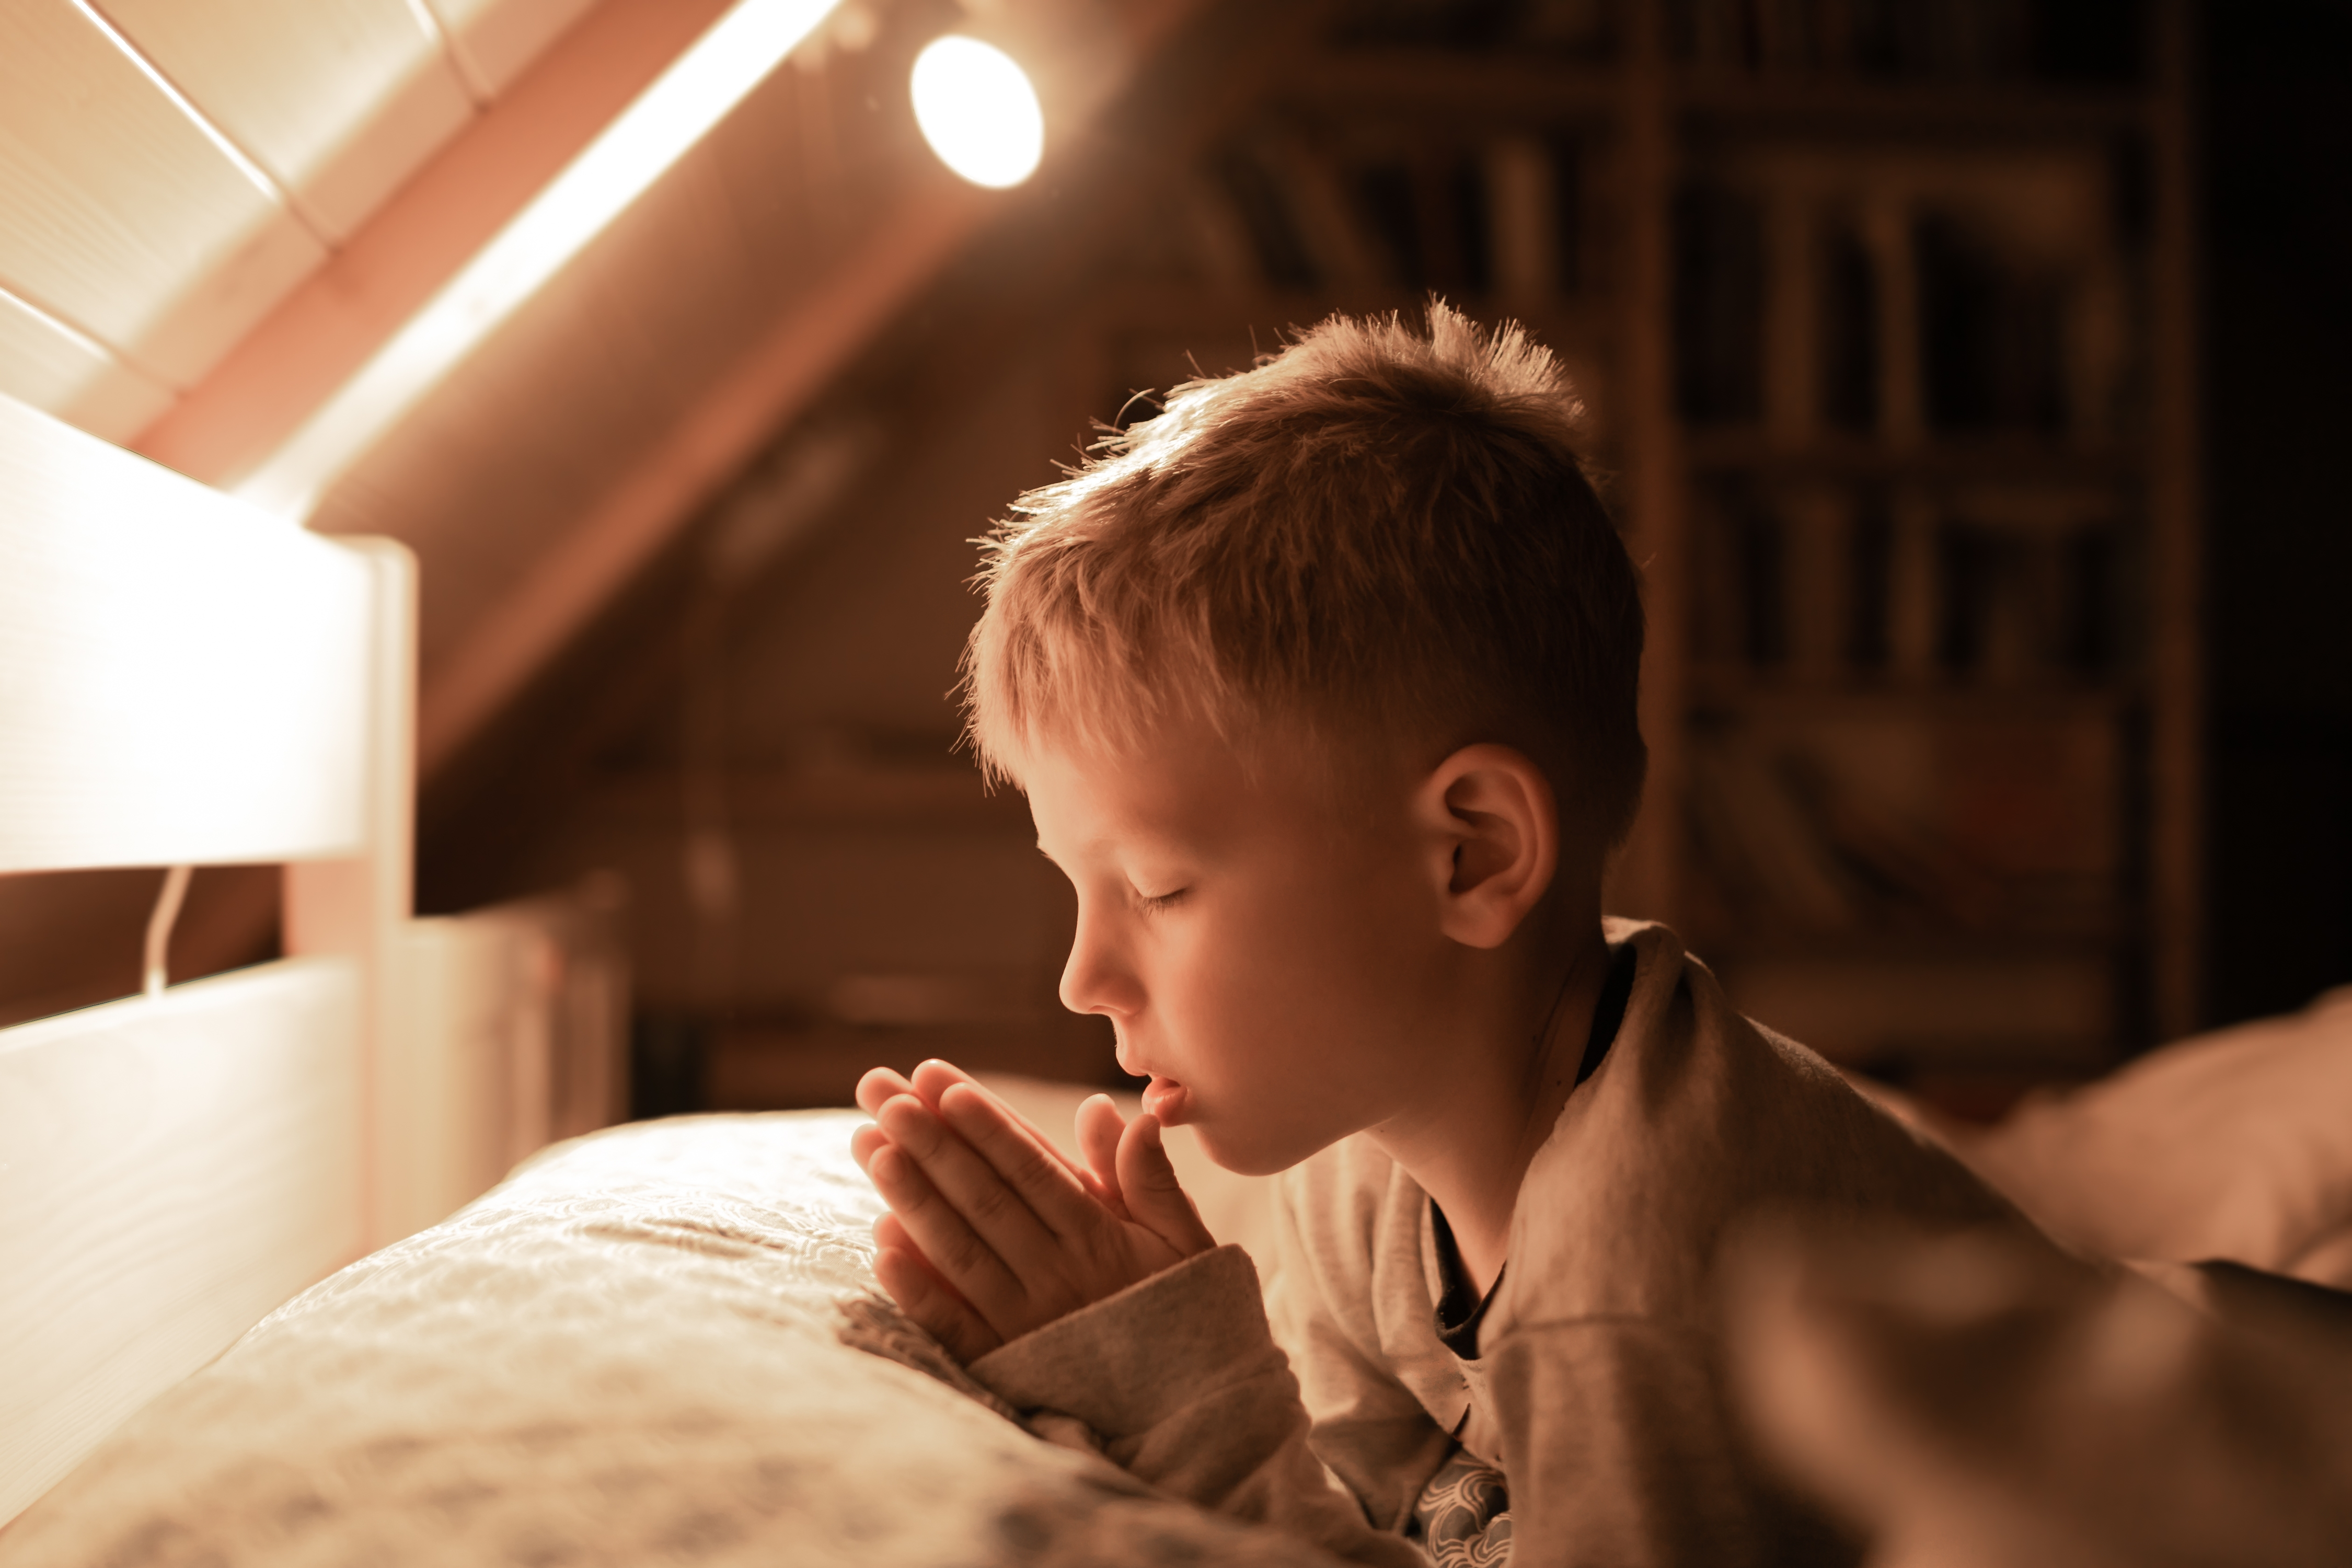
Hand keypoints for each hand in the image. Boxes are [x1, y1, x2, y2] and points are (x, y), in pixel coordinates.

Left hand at [850, 1059, 1216, 1362]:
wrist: (1191, 1405)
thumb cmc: (1182, 1308)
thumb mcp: (1182, 1239)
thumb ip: (1147, 1176)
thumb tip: (1105, 1106)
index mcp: (1099, 1237)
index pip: (1031, 1169)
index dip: (985, 1125)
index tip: (941, 1084)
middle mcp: (1058, 1274)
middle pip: (984, 1199)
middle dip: (933, 1144)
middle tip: (884, 1096)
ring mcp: (1026, 1320)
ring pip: (960, 1250)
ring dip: (913, 1197)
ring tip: (872, 1147)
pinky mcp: (1005, 1364)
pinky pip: (954, 1325)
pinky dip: (916, 1287)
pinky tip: (880, 1243)